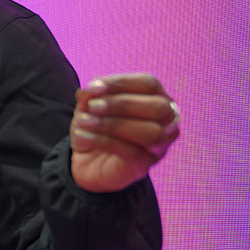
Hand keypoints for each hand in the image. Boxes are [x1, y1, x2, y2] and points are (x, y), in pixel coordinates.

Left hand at [69, 73, 179, 193]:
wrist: (86, 161)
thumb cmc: (95, 126)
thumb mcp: (88, 106)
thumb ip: (91, 95)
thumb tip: (92, 88)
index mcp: (157, 98)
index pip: (149, 84)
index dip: (121, 83)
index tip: (93, 87)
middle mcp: (167, 122)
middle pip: (159, 108)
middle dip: (122, 104)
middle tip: (92, 106)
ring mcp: (159, 146)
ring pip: (151, 132)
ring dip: (114, 124)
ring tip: (84, 121)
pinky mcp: (144, 165)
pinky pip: (131, 152)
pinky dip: (102, 140)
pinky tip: (82, 135)